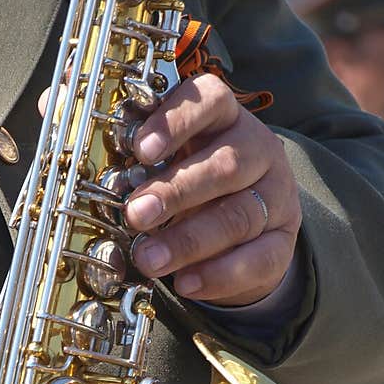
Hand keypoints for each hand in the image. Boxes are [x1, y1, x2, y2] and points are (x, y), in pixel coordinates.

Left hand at [125, 73, 301, 305]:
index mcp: (226, 119)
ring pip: (240, 216)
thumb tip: (100, 172)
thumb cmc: (195, 189)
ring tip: (150, 259)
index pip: (213, 100)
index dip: (178, 121)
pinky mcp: (284, 242)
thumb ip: (145, 165)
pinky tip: (186, 283)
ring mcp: (277, 198)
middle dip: (176, 192)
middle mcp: (259, 151)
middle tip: (136, 215)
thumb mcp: (174, 164)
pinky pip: (259, 259)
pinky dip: (219, 274)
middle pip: (225, 166)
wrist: (244, 233)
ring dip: (189, 241)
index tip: (142, 149)